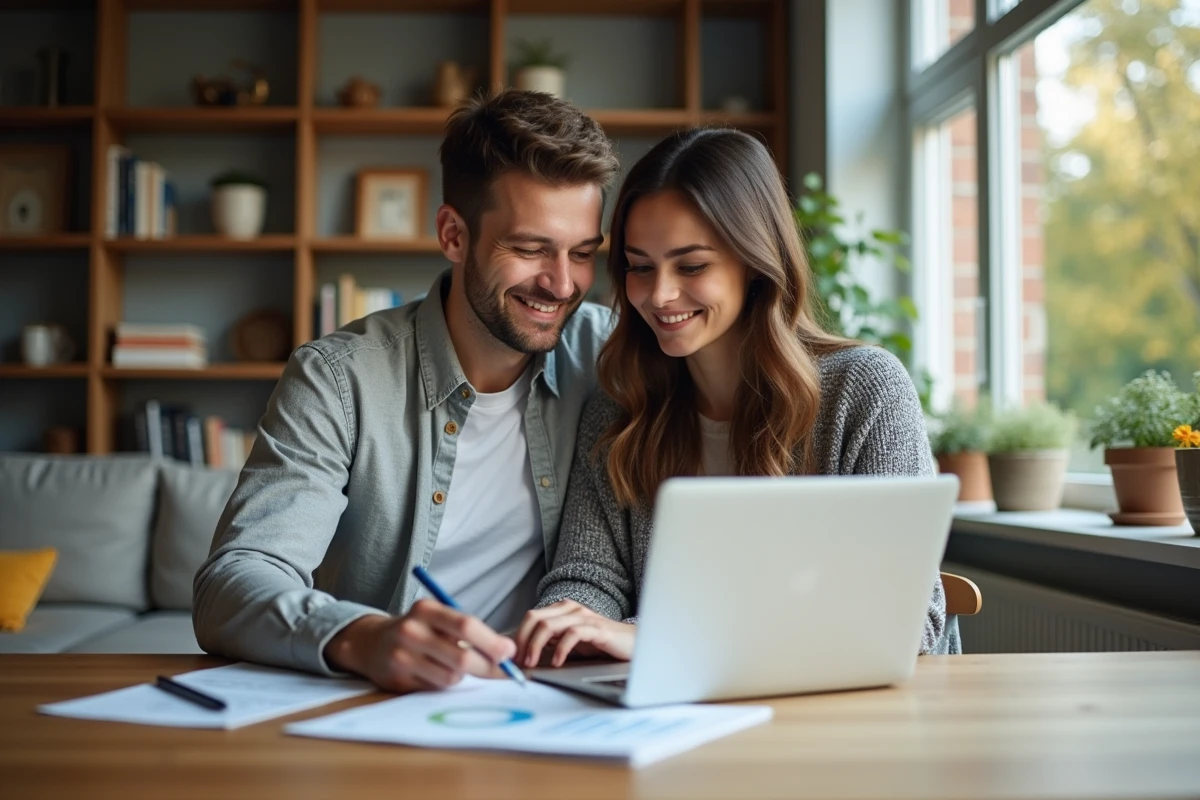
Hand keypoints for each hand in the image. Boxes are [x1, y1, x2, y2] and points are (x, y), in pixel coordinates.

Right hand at [323, 600, 514, 692]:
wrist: (371, 643)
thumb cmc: (418, 630)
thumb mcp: (437, 619)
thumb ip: (467, 631)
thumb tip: (507, 653)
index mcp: (426, 610)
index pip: (466, 625)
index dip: (492, 641)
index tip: (510, 652)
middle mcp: (411, 631)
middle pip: (461, 657)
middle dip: (488, 667)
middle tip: (504, 672)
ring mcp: (401, 657)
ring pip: (451, 677)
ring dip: (462, 676)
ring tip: (454, 666)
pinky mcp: (397, 680)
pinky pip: (435, 688)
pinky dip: (444, 684)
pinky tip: (435, 674)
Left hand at [514, 600, 635, 667]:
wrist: (633, 645)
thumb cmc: (601, 646)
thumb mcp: (570, 644)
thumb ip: (551, 643)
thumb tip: (524, 654)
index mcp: (562, 610)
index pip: (530, 617)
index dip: (517, 637)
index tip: (511, 658)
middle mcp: (570, 609)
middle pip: (534, 618)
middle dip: (521, 640)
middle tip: (518, 662)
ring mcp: (583, 617)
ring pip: (548, 624)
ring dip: (535, 645)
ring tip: (531, 663)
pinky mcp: (597, 628)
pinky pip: (572, 634)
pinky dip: (560, 649)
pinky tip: (557, 662)